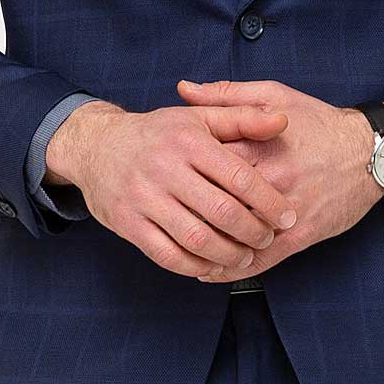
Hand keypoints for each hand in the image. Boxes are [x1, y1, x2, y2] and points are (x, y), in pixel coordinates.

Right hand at [45, 96, 300, 278]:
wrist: (95, 147)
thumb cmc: (157, 134)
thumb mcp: (197, 118)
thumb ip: (242, 119)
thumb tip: (282, 122)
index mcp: (188, 141)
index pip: (240, 177)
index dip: (269, 202)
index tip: (288, 217)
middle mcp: (165, 168)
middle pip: (221, 211)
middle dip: (253, 233)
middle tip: (267, 240)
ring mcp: (143, 198)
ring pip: (195, 238)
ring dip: (227, 255)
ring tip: (244, 258)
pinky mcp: (127, 223)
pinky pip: (166, 255)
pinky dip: (193, 266)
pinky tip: (210, 265)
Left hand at [172, 80, 383, 275]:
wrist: (372, 153)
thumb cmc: (320, 122)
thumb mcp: (275, 96)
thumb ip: (226, 95)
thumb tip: (183, 90)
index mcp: (258, 146)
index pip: (204, 163)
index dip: (178, 173)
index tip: (157, 178)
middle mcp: (270, 180)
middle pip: (213, 203)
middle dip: (184, 214)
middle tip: (158, 218)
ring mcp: (285, 211)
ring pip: (233, 237)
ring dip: (203, 248)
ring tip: (177, 250)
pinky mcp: (300, 235)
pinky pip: (259, 260)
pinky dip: (230, 270)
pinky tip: (207, 272)